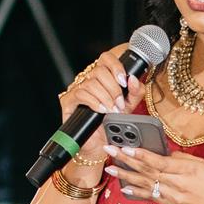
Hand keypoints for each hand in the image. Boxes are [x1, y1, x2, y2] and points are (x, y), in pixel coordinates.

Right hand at [60, 46, 148, 166]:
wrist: (98, 145)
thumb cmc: (110, 125)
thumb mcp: (129, 107)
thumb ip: (136, 93)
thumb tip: (134, 79)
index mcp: (103, 78)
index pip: (106, 59)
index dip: (116, 66)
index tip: (124, 81)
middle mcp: (88, 81)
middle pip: (99, 71)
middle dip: (113, 88)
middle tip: (120, 104)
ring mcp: (77, 89)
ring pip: (91, 83)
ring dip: (105, 97)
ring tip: (112, 110)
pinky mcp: (68, 101)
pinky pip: (81, 94)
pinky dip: (94, 102)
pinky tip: (101, 110)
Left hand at [103, 145, 203, 203]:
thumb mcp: (203, 165)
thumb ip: (181, 159)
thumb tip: (163, 153)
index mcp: (186, 170)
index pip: (158, 161)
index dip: (140, 154)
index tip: (125, 146)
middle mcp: (177, 184)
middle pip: (147, 171)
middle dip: (126, 160)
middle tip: (110, 151)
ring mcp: (173, 197)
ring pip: (145, 184)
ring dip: (126, 176)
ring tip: (111, 168)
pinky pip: (151, 197)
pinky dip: (137, 191)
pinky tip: (125, 186)